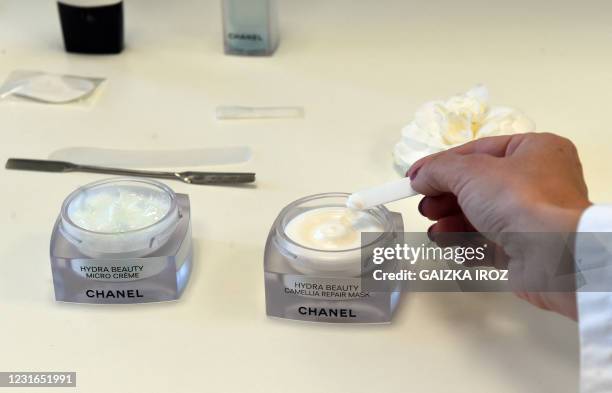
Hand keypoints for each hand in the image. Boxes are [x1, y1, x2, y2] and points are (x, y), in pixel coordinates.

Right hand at [407, 132, 591, 319]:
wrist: (554, 254)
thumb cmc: (517, 199)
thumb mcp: (471, 172)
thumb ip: (439, 170)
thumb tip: (419, 177)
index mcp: (534, 150)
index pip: (477, 151)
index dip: (441, 165)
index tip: (413, 178)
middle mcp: (537, 181)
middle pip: (476, 186)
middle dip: (445, 198)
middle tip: (425, 207)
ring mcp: (531, 217)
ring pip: (479, 216)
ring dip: (450, 223)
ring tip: (436, 231)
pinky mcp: (524, 248)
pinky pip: (487, 242)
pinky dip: (465, 244)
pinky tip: (451, 246)